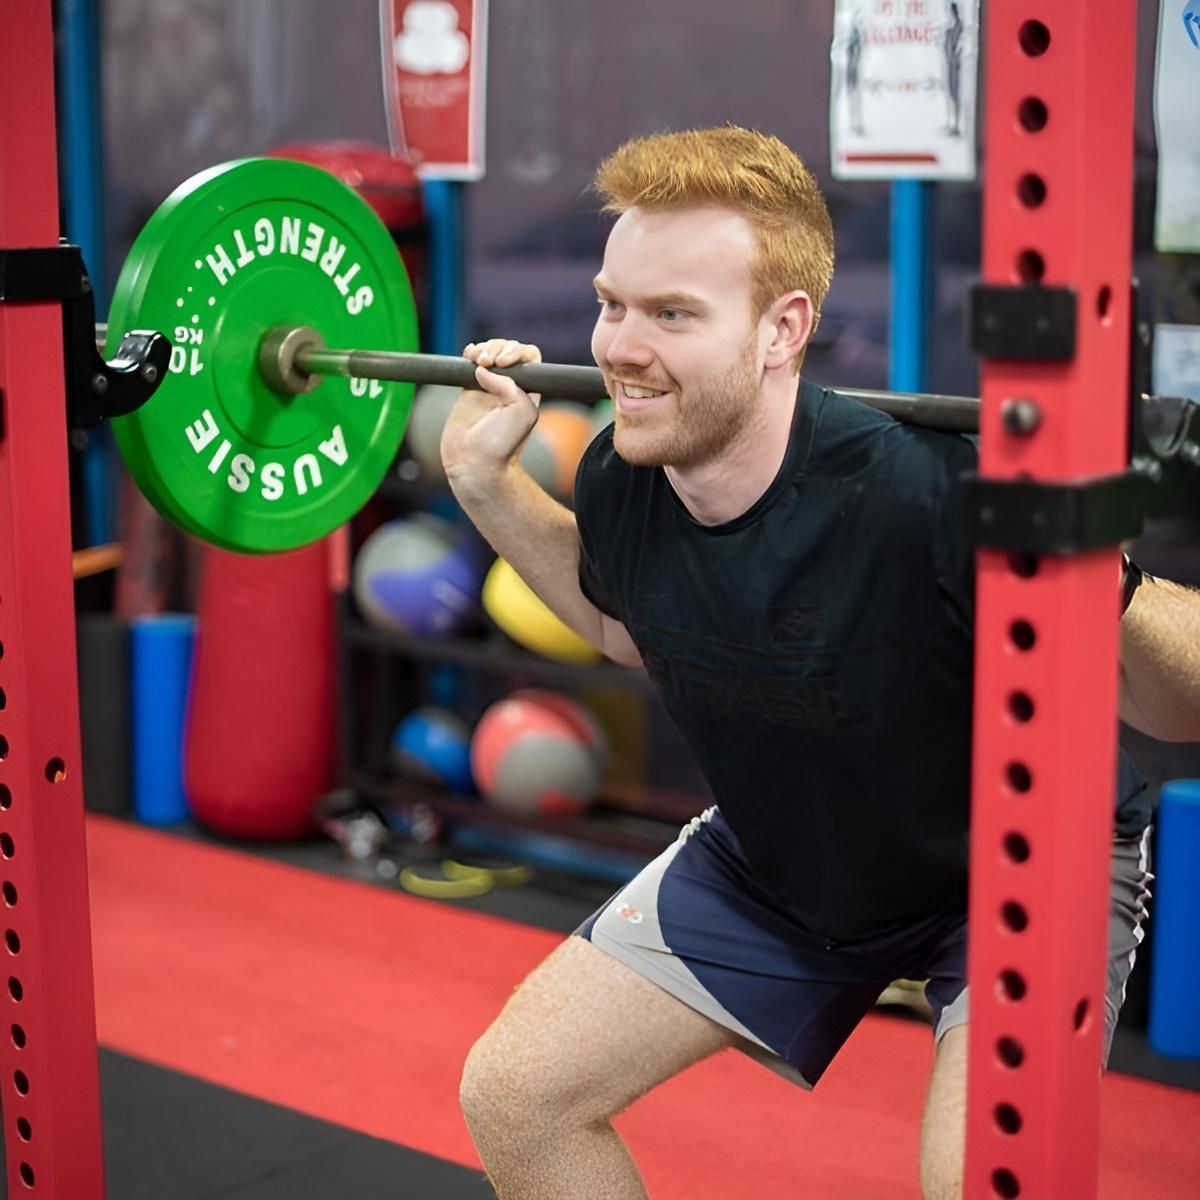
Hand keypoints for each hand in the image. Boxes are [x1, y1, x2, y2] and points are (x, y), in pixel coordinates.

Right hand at [441, 338, 542, 481]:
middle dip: (498, 348)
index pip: (529, 358)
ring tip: (476, 360)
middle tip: (488, 362)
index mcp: (528, 391)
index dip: (516, 352)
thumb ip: (509, 384)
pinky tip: (468, 356)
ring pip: (489, 354)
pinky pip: (470, 364)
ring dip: (483, 349)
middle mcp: (510, 388)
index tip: (503, 363)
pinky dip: (469, 354)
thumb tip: (483, 369)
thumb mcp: (521, 411)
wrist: (474, 463)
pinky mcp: (469, 391)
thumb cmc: (501, 445)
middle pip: (508, 350)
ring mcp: (489, 388)